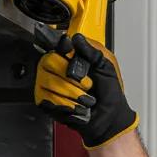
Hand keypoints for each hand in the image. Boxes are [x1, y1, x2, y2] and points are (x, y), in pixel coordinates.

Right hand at [34, 33, 138, 148]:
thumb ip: (93, 51)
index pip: (55, 45)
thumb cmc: (110, 94)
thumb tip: (77, 38)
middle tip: (88, 85)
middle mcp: (56, 69)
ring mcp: (49, 85)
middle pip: (48, 62)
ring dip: (74, 94)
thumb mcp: (107, 67)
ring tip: (85, 98)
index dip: (63, 51)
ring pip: (49, 82)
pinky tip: (78, 108)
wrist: (110, 118)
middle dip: (73, 77)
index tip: (72, 57)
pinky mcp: (47, 102)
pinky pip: (49, 99)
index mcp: (71, 57)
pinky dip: (69, 106)